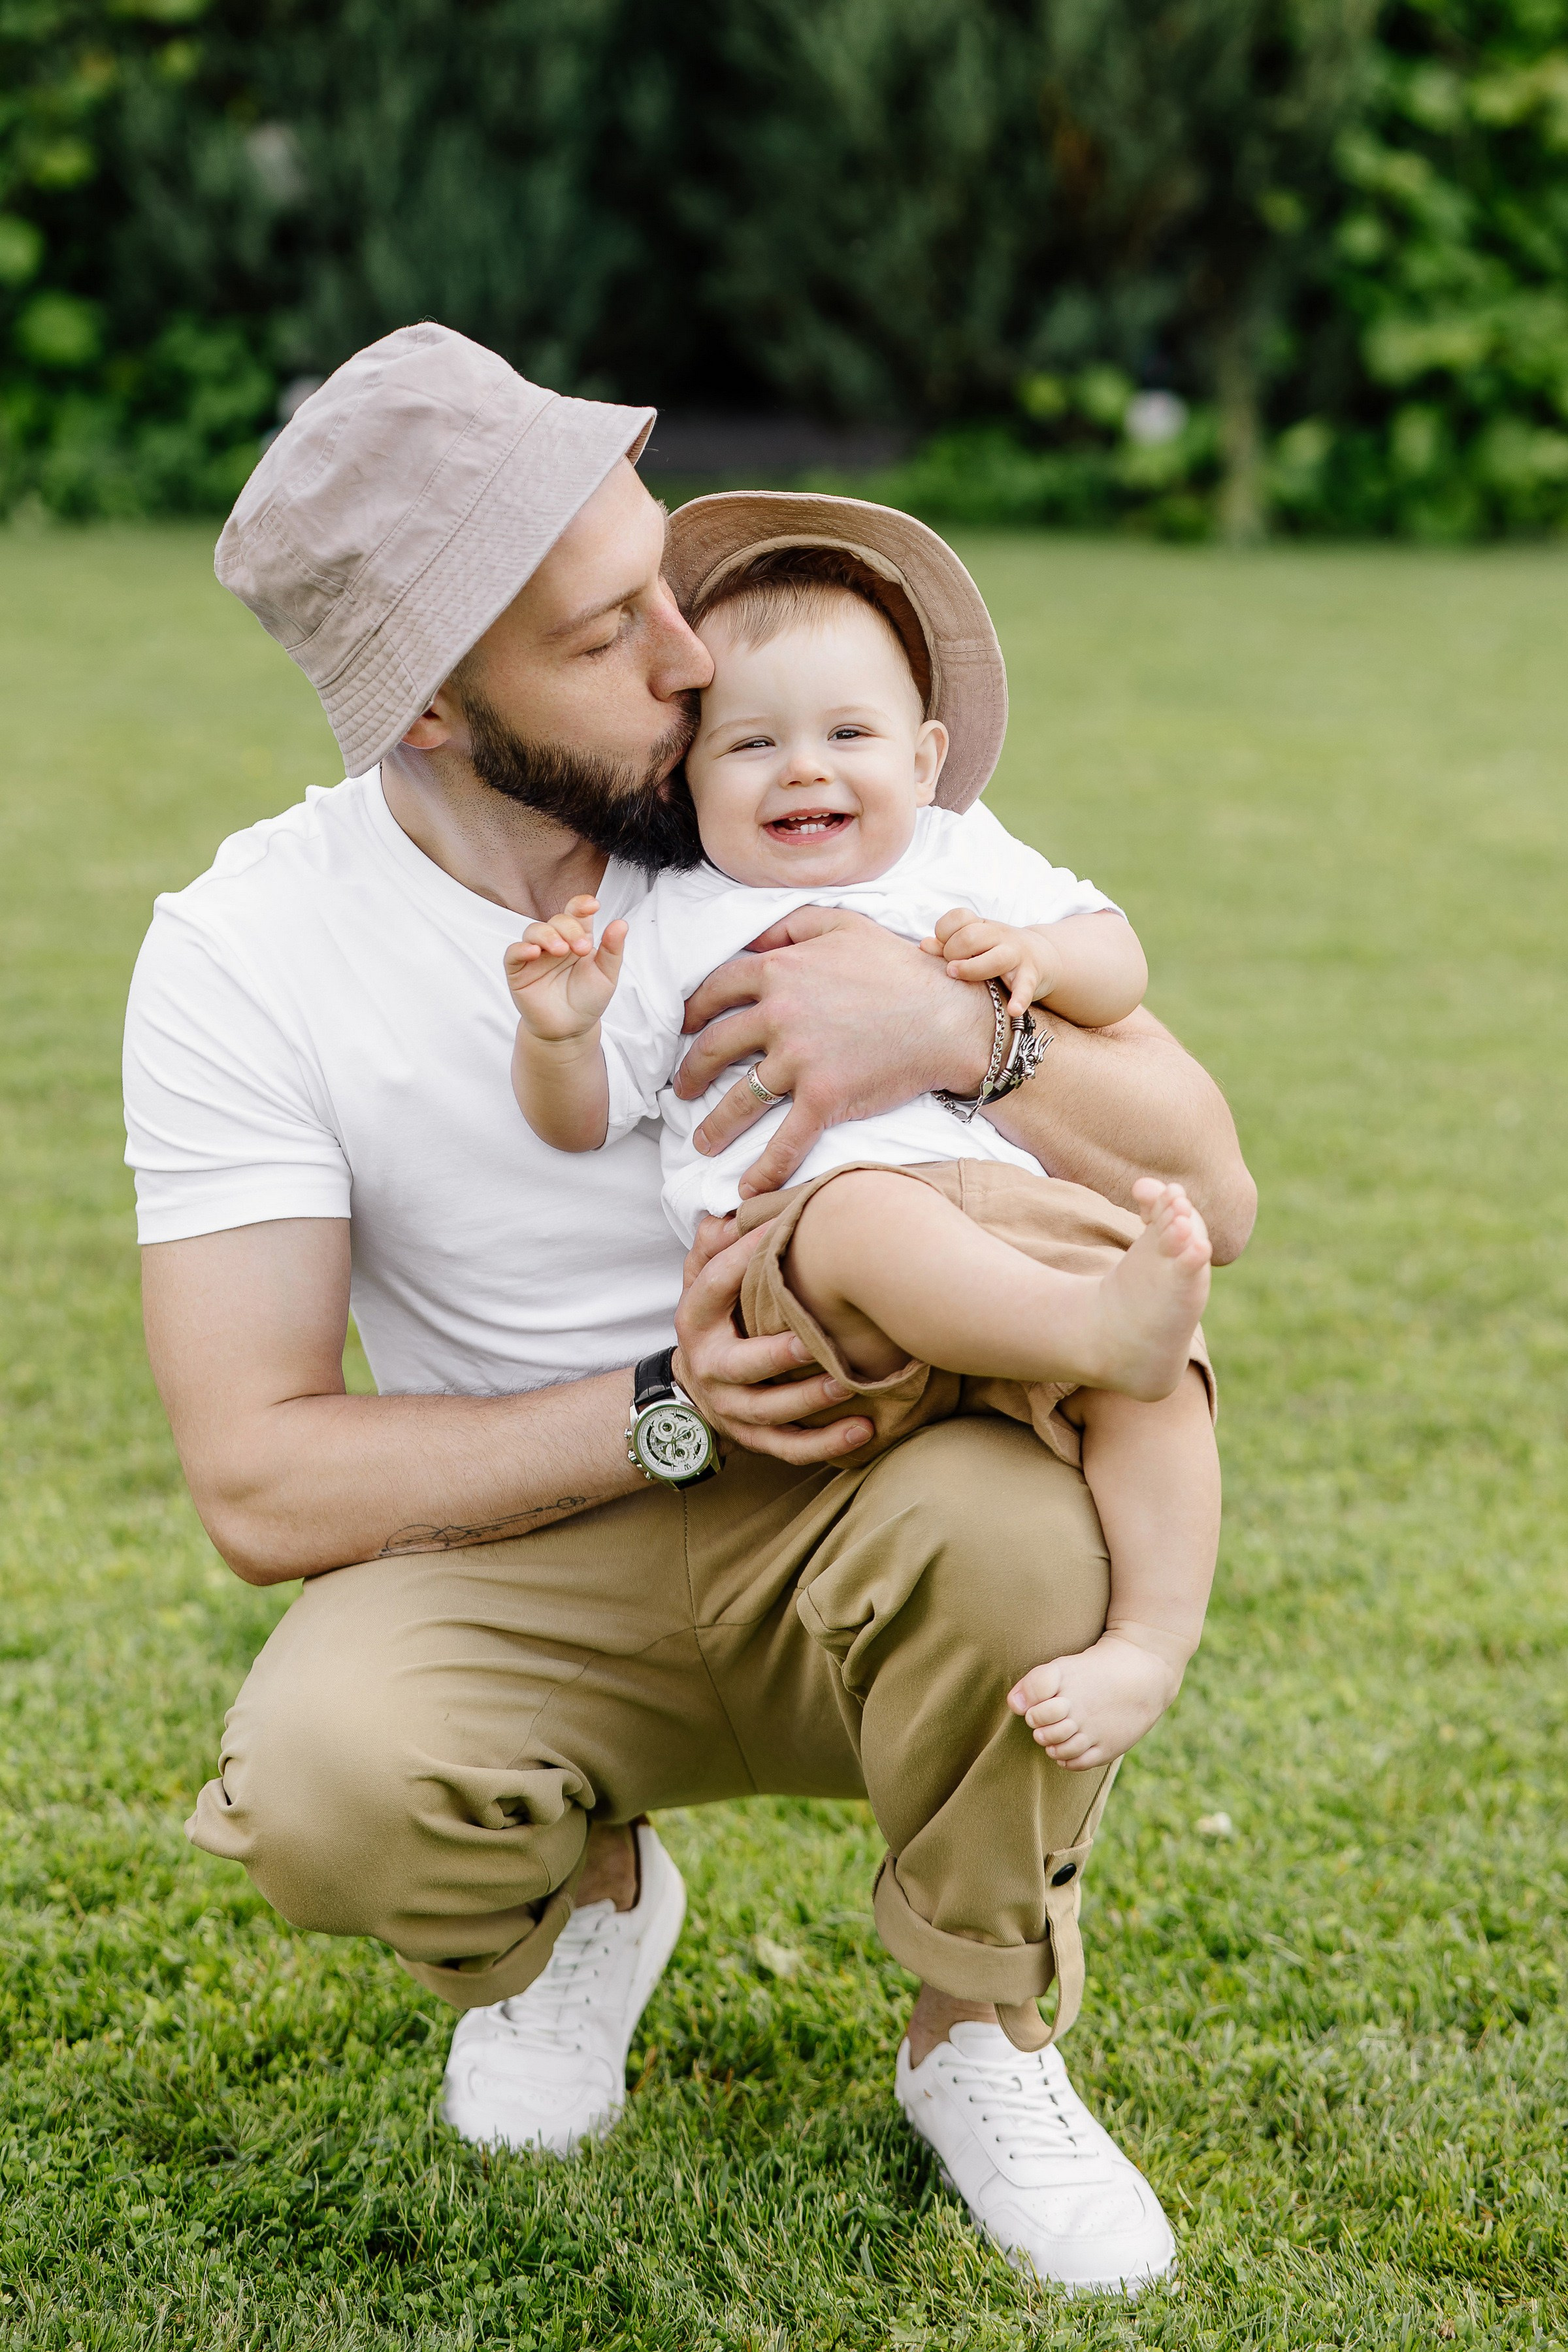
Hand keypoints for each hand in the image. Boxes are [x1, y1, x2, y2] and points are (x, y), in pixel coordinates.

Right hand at [504, 895, 626, 1040]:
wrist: (571, 1030)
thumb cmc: (588, 1000)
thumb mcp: (606, 975)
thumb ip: (612, 950)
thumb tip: (621, 923)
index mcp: (577, 938)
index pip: (576, 913)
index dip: (581, 905)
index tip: (593, 906)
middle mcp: (555, 942)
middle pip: (557, 920)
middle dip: (570, 929)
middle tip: (582, 948)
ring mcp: (535, 955)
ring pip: (534, 930)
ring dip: (548, 935)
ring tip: (561, 950)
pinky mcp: (518, 971)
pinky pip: (513, 953)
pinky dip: (522, 948)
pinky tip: (534, 952)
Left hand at [672, 906, 996, 1198]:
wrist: (948, 1017)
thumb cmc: (901, 968)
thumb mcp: (844, 925)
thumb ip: (794, 926)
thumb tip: (757, 936)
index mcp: (780, 971)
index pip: (715, 991)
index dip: (692, 1012)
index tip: (681, 1029)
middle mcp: (780, 1015)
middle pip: (714, 1046)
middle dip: (690, 1072)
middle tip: (682, 1089)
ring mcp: (800, 1059)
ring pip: (739, 1098)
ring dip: (715, 1126)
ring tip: (702, 1143)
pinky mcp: (824, 1098)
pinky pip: (784, 1141)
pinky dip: (763, 1170)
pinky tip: (747, 1190)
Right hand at [672, 1214, 874, 1463]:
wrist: (692, 1390)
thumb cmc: (717, 1321)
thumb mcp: (703, 1281)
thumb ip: (715, 1246)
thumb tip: (731, 1213)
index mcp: (696, 1318)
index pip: (716, 1283)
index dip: (745, 1257)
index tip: (783, 1232)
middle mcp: (709, 1366)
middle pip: (740, 1365)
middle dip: (777, 1356)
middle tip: (815, 1343)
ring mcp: (730, 1407)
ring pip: (769, 1411)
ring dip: (810, 1400)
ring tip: (850, 1384)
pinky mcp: (753, 1438)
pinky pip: (789, 1448)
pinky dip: (826, 1444)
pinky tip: (863, 1431)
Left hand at [921, 908, 1061, 1016]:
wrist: (1042, 955)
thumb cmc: (994, 951)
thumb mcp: (973, 942)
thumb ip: (947, 944)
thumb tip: (923, 945)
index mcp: (983, 925)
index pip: (959, 917)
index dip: (944, 932)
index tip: (944, 946)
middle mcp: (1000, 936)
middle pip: (970, 937)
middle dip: (953, 952)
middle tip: (951, 968)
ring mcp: (1016, 955)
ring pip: (995, 958)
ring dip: (972, 969)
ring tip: (957, 975)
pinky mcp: (1030, 976)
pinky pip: (1025, 987)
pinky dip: (1020, 999)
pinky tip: (1013, 1010)